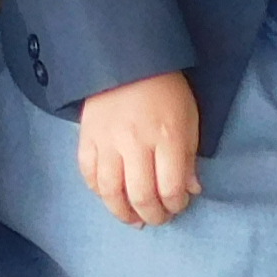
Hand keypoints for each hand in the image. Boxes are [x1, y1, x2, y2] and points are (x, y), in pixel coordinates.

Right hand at [76, 70, 201, 225]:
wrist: (129, 59)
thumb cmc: (165, 89)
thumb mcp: (190, 119)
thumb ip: (189, 158)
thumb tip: (189, 191)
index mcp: (167, 137)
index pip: (170, 188)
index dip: (175, 205)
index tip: (177, 205)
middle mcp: (135, 142)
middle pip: (141, 195)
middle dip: (152, 215)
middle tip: (157, 218)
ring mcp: (107, 140)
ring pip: (110, 190)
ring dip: (122, 212)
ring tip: (131, 218)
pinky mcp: (87, 135)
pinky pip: (87, 172)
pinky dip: (97, 190)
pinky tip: (108, 195)